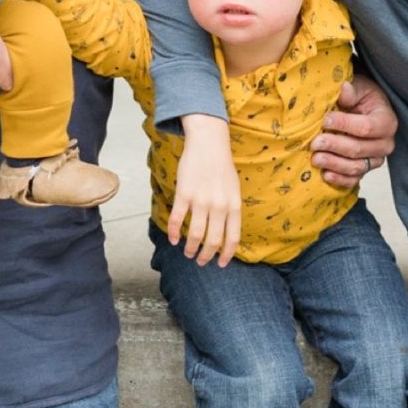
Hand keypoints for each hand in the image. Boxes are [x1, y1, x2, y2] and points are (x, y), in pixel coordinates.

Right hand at [169, 115, 241, 266]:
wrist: (209, 142)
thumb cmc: (222, 167)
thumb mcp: (234, 189)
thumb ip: (231, 211)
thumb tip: (227, 234)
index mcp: (234, 205)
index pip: (232, 238)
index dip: (226, 255)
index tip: (220, 264)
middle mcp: (219, 205)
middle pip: (213, 241)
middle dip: (206, 256)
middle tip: (201, 261)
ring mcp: (201, 200)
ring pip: (195, 234)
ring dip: (190, 248)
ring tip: (187, 253)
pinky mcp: (184, 193)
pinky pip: (178, 219)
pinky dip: (174, 233)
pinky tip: (173, 239)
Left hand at [310, 77, 397, 187]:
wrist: (364, 109)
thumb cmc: (362, 97)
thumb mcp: (359, 87)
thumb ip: (351, 91)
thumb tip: (344, 89)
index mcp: (387, 121)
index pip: (366, 127)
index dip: (345, 125)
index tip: (326, 120)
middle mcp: (385, 144)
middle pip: (359, 149)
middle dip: (335, 146)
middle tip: (315, 142)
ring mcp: (375, 159)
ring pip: (356, 167)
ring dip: (334, 164)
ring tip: (315, 158)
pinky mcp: (364, 170)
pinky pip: (354, 180)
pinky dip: (339, 180)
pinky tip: (325, 174)